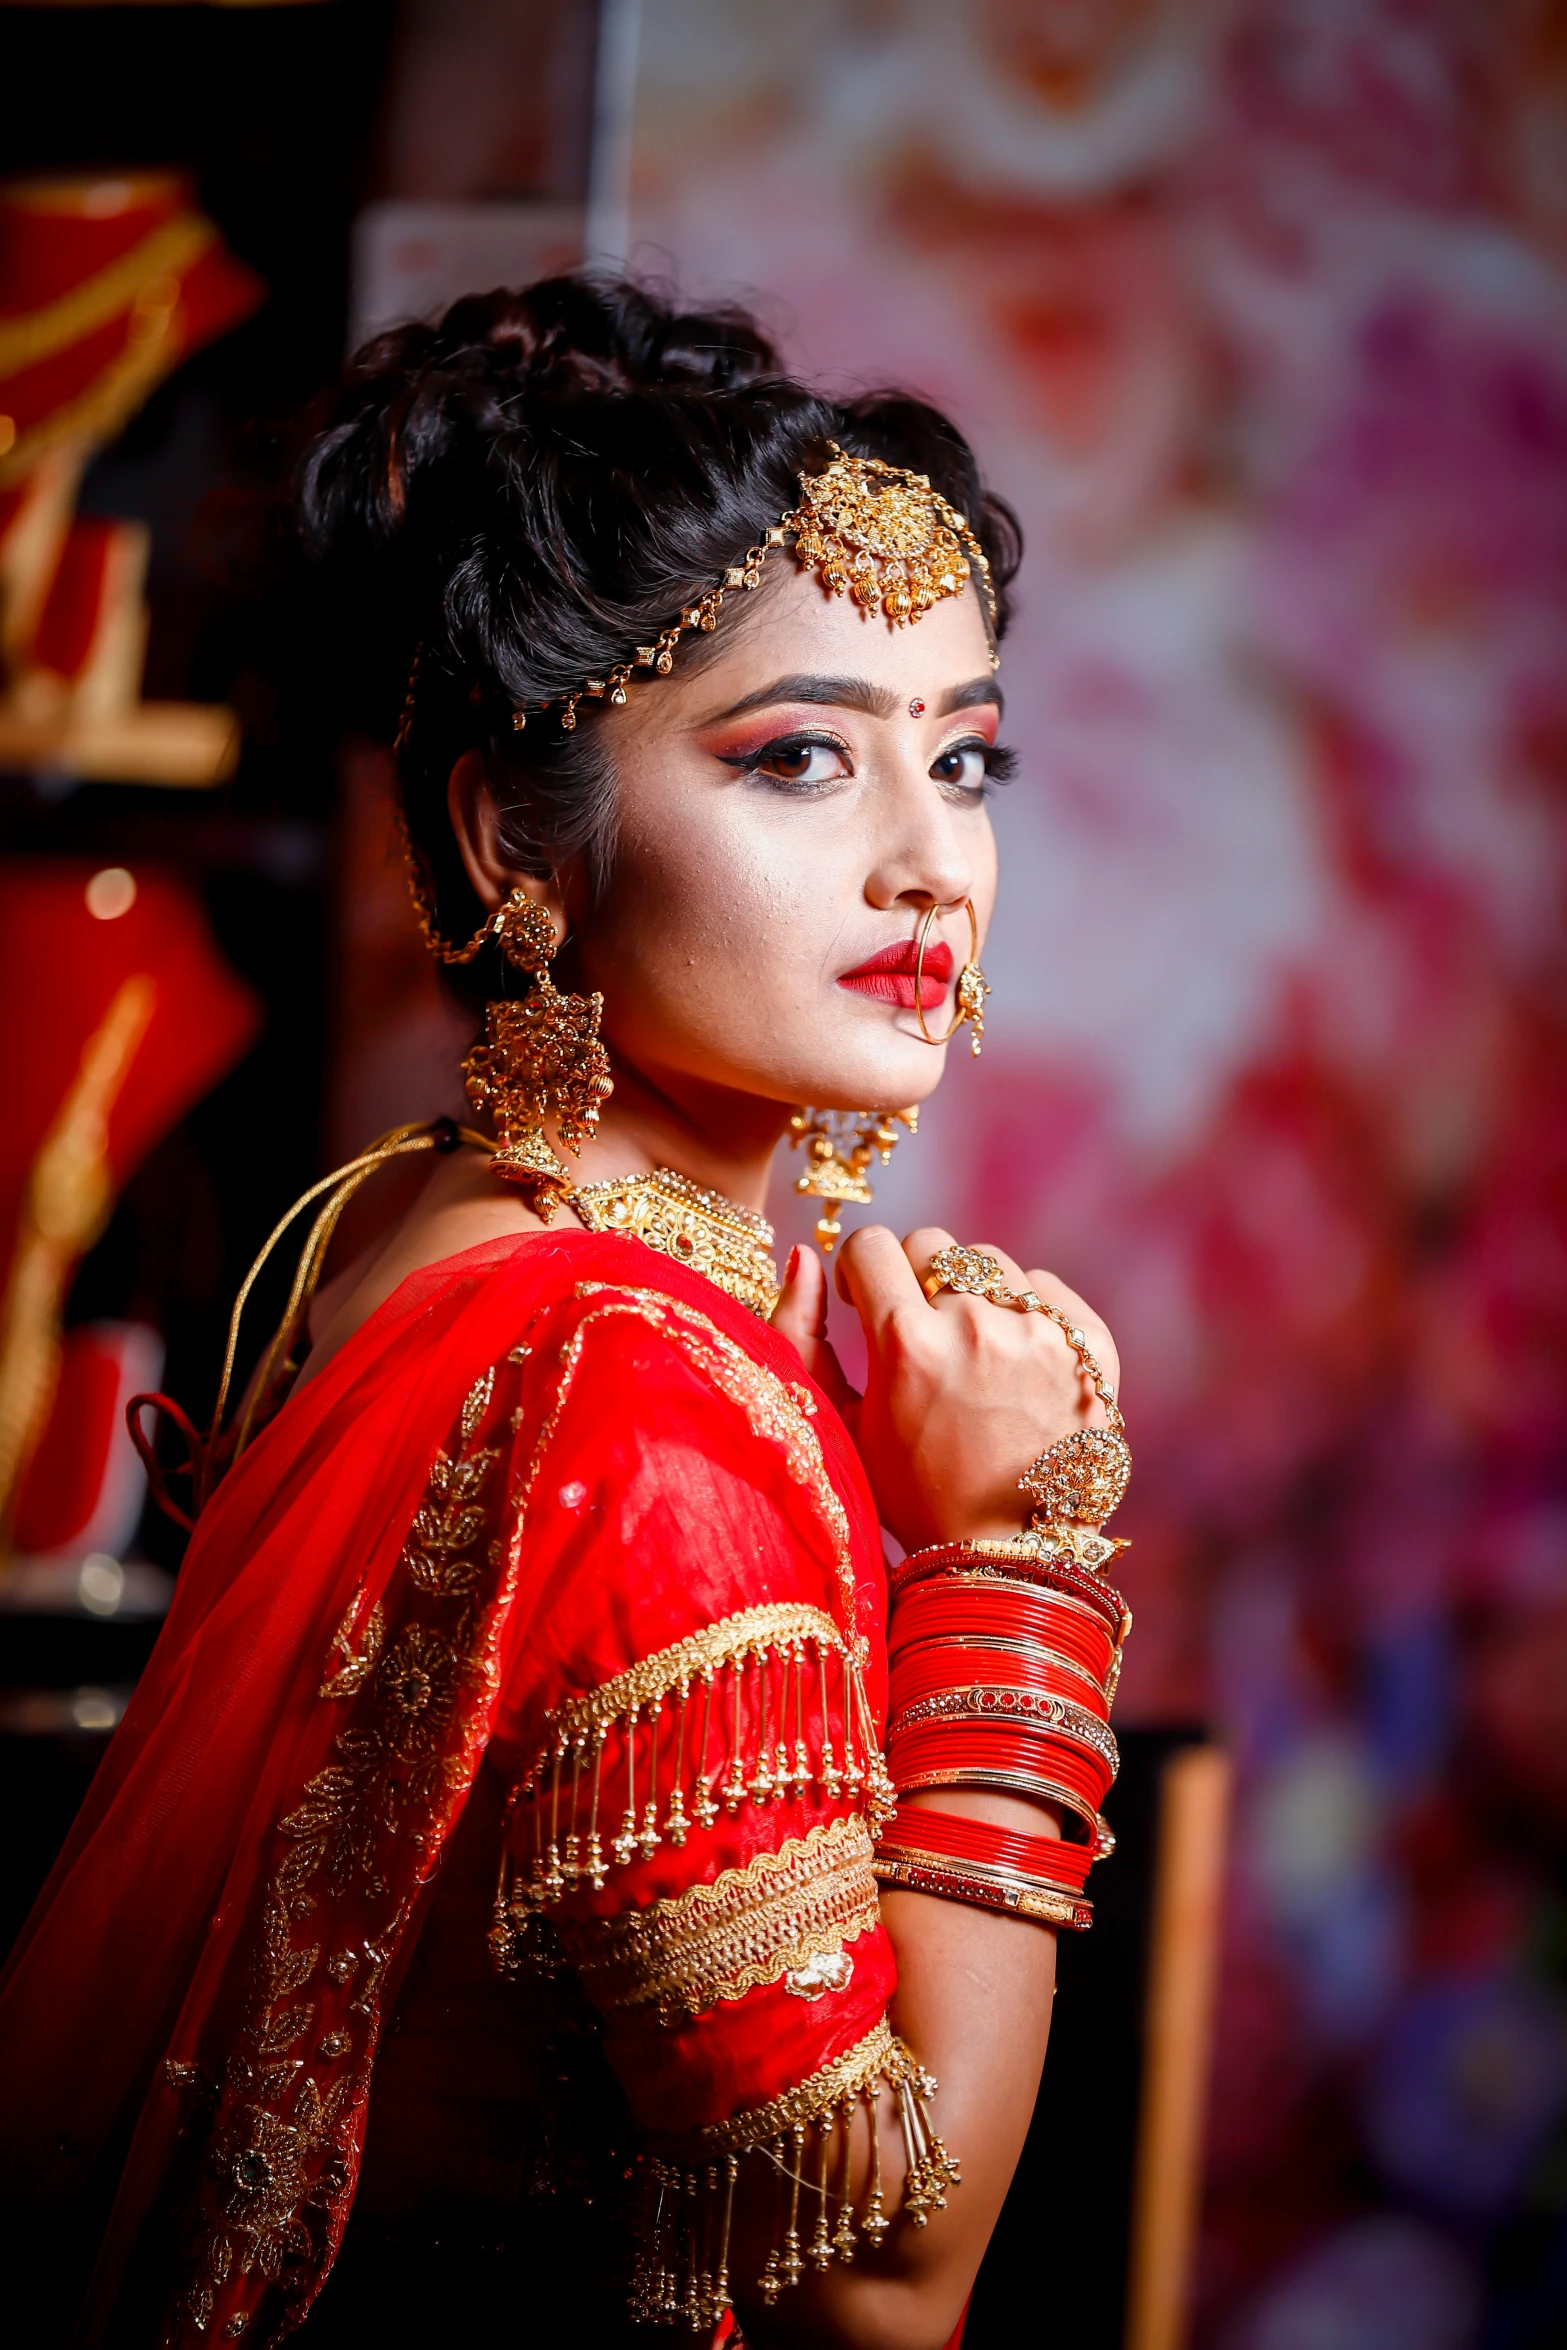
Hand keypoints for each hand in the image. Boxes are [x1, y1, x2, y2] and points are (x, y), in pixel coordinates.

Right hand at [772, 1227, 1118, 1554]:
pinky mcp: (1090, 1344)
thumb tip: (803, 1256)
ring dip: (974, 1297)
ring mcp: (1040, 1332)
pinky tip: (1016, 1363)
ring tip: (974, 1358)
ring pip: (991, 1265)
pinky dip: (1027, 1313)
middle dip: (916, 1280)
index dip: (859, 1272)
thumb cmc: (911, 1494)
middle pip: (933, 1247)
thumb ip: (801, 1334)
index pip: (871, 1245)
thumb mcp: (839, 1424)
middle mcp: (976, 1325)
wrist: (1006, 1552)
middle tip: (921, 1336)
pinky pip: (1046, 1287)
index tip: (865, 1303)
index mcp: (906, 1342)